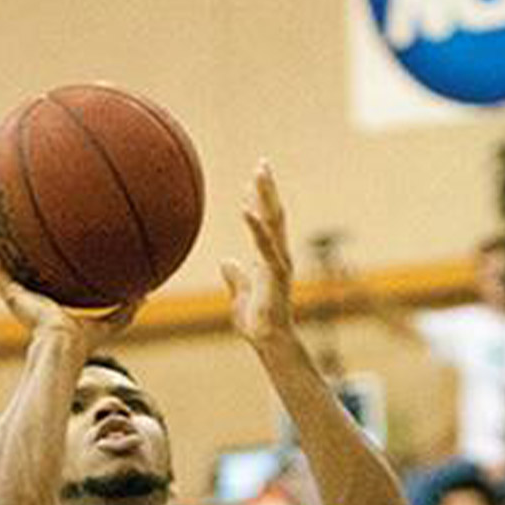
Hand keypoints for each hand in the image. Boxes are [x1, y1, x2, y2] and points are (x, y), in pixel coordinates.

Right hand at [0, 227, 138, 349]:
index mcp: (50, 307)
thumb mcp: (109, 322)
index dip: (44, 269)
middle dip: (15, 252)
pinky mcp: (9, 295)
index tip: (46, 249)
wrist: (62, 345)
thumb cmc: (83, 341)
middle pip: (20, 272)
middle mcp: (31, 300)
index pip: (45, 285)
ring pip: (0, 269)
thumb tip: (147, 295)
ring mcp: (17, 298)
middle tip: (12, 229)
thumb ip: (126, 310)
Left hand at [220, 160, 295, 350]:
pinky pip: (264, 244)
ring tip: (259, 172)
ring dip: (266, 196)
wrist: (268, 341)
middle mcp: (278, 255)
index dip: (257, 203)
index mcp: (268, 259)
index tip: (249, 183)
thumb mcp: (239, 296)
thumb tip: (226, 262)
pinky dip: (255, 225)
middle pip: (274, 214)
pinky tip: (245, 207)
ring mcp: (279, 262)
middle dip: (267, 189)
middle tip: (262, 163)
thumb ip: (235, 278)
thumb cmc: (257, 323)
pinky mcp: (275, 273)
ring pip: (274, 221)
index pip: (264, 224)